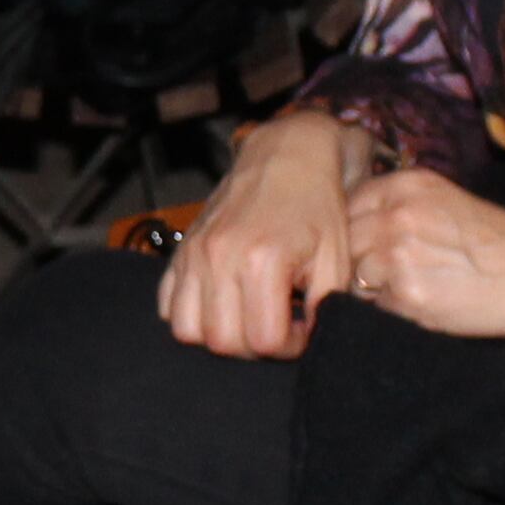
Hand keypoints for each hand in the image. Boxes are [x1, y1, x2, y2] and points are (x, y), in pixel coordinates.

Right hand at [164, 108, 364, 359]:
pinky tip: (223, 303)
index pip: (264, 341)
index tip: (303, 326)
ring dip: (219, 336)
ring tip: (248, 318)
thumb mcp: (336, 257)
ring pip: (188, 331)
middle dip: (255, 347)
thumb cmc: (317, 205)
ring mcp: (194, 254)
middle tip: (279, 325)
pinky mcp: (181, 251)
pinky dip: (191, 315)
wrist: (287, 157)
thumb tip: (310, 339)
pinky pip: (168, 306)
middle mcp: (219, 257)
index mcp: (262, 259)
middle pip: (223, 342)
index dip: (291, 346)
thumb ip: (326, 306)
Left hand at [343, 166, 504, 338]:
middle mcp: (396, 216)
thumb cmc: (497, 239)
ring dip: (371, 287)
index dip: (355, 227)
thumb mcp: (446, 199)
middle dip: (359, 257)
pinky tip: (421, 303)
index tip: (369, 241)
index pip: (348, 204)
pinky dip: (390, 309)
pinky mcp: (405, 296)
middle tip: (387, 270)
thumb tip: (356, 222)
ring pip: (354, 276)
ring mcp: (397, 257)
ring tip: (409, 286)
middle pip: (345, 240)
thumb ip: (400, 204)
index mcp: (406, 185)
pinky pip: (375, 306)